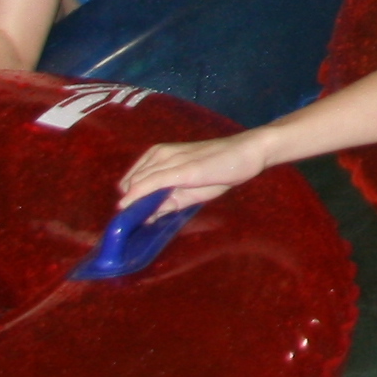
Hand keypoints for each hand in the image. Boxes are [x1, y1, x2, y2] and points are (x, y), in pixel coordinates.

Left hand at [119, 131, 271, 218]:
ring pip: (136, 183)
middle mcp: (160, 154)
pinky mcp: (180, 170)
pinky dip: (138, 198)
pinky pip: (150, 184)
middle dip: (129, 204)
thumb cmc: (221, 168)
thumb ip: (169, 201)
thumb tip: (148, 217)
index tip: (131, 216)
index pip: (132, 179)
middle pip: (130, 183)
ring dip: (131, 204)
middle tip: (134, 223)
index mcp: (160, 155)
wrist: (247, 152)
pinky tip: (132, 209)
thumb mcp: (191, 189)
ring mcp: (169, 161)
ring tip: (136, 221)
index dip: (129, 199)